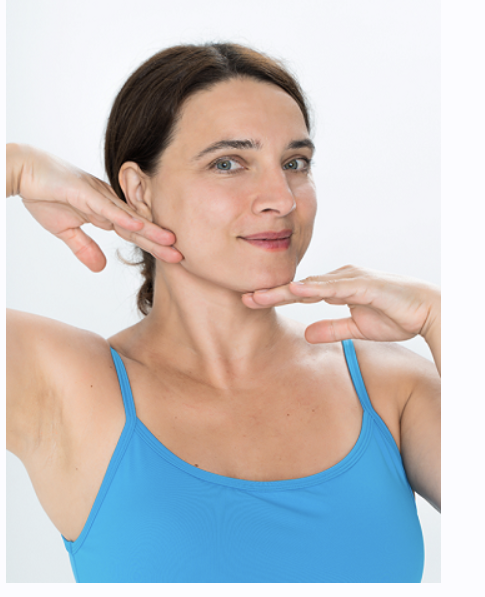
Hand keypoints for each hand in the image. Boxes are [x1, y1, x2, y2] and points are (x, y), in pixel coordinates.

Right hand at [12, 144, 182, 271]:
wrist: (22, 171)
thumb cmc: (44, 195)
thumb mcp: (66, 230)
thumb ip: (85, 247)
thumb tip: (100, 268)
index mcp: (105, 211)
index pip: (134, 233)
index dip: (152, 245)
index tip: (172, 258)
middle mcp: (107, 202)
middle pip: (138, 225)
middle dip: (159, 241)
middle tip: (181, 255)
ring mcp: (97, 196)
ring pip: (128, 215)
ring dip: (149, 229)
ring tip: (170, 241)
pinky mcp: (82, 191)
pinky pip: (105, 205)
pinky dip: (121, 216)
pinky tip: (138, 226)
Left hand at [242, 265, 439, 343]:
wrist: (428, 312)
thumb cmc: (396, 316)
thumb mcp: (356, 327)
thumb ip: (332, 328)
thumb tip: (307, 334)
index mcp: (338, 287)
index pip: (300, 292)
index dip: (276, 296)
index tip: (252, 302)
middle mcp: (341, 278)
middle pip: (300, 285)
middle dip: (272, 291)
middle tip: (244, 296)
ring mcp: (351, 279)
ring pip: (311, 284)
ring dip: (285, 289)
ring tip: (260, 295)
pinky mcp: (364, 285)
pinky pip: (334, 287)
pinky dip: (313, 288)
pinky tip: (295, 290)